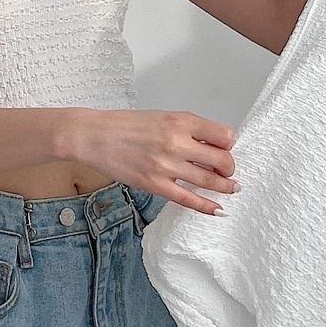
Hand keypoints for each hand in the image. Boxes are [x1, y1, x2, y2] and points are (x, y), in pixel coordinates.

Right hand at [73, 108, 238, 216]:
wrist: (94, 136)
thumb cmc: (125, 125)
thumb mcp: (162, 117)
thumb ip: (187, 129)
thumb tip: (212, 144)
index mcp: (180, 122)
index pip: (224, 136)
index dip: (229, 144)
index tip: (226, 149)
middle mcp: (176, 143)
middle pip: (222, 160)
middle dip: (230, 168)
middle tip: (228, 171)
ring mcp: (166, 166)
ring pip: (209, 181)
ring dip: (225, 187)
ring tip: (230, 188)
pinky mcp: (155, 185)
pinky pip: (188, 199)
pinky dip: (206, 206)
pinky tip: (217, 209)